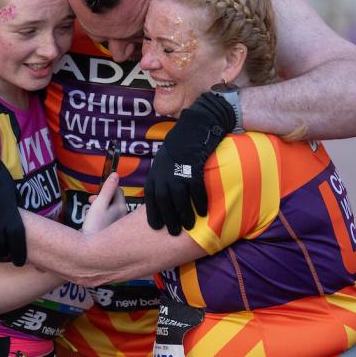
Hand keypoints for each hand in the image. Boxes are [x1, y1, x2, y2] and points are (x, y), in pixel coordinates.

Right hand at [82, 173, 126, 235]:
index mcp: (121, 207)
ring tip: (90, 212)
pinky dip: (100, 216)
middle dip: (102, 198)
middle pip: (114, 200)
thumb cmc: (95, 225)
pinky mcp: (113, 230)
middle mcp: (123, 214)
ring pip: (109, 209)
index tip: (96, 194)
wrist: (92, 249)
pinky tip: (92, 222)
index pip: (118, 190)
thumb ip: (107, 189)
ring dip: (100, 207)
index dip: (106, 189)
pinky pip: (108, 218)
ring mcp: (118, 223)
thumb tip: (115, 174)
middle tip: (90, 202)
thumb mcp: (99, 204)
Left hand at [144, 93, 234, 234]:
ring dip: (184, 214)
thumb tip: (166, 195)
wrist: (197, 124)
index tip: (156, 227)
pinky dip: (200, 201)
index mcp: (157, 170)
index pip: (151, 196)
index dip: (153, 212)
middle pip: (163, 200)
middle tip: (173, 232)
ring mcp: (178, 168)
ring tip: (189, 227)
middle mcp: (164, 170)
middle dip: (168, 218)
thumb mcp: (168, 159)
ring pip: (178, 197)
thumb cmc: (184, 144)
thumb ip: (165, 176)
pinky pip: (196, 188)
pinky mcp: (193, 165)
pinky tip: (205, 212)